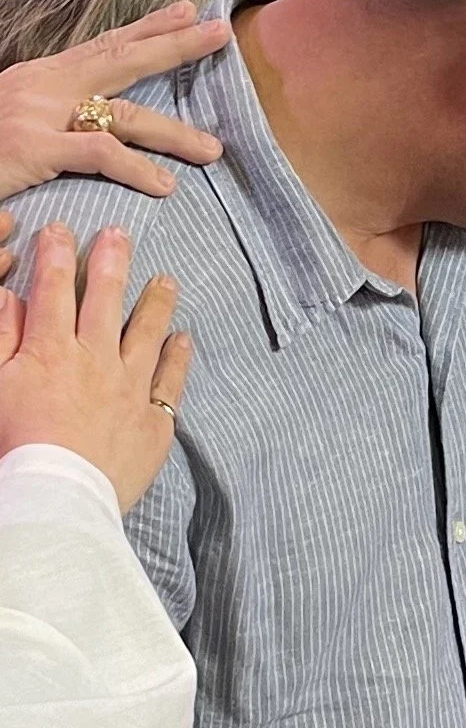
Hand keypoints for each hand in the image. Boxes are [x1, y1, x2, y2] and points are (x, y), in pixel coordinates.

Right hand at [0, 4, 228, 199]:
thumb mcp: (16, 123)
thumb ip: (55, 119)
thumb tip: (91, 124)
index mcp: (39, 77)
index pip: (103, 46)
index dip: (147, 29)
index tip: (187, 12)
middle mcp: (42, 86)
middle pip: (121, 60)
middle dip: (174, 46)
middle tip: (220, 33)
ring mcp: (39, 114)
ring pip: (123, 114)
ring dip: (173, 132)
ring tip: (212, 148)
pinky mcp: (35, 147)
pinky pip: (99, 153)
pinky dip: (137, 170)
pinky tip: (165, 185)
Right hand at [0, 226, 190, 509]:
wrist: (56, 499)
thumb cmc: (13, 446)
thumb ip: (0, 338)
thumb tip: (9, 296)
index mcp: (50, 350)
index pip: (53, 290)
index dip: (56, 255)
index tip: (60, 229)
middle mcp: (96, 360)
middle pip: (105, 300)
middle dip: (111, 261)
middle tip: (120, 233)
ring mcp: (130, 389)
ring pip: (147, 333)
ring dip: (156, 302)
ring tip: (166, 279)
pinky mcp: (153, 421)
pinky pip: (171, 381)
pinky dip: (179, 356)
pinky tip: (184, 339)